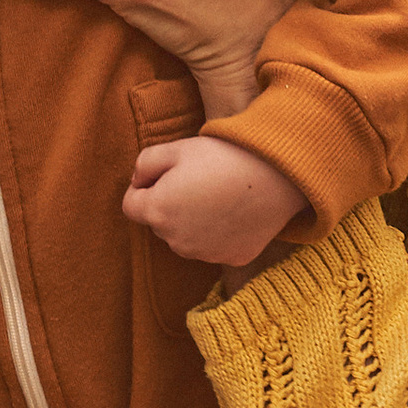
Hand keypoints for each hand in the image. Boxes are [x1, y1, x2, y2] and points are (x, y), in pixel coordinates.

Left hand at [124, 134, 307, 264]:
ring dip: (192, 220)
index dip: (143, 186)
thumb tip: (138, 181)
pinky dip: (218, 232)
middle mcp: (175, 241)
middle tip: (199, 180)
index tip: (165, 174)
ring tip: (219, 194)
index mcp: (157, 211)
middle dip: (169, 203)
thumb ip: (144, 163)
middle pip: (160, 222)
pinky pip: (213, 245)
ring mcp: (203, 254)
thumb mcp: (177, 148)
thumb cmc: (224, 158)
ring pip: (185, 236)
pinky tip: (235, 211)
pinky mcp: (229, 259)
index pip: (131, 205)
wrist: (276, 177)